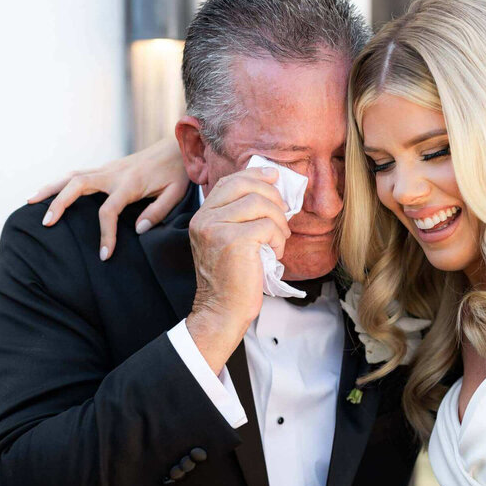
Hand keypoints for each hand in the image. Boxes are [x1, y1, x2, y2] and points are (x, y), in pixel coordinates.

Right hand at [27, 136, 188, 259]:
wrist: (176, 148)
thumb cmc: (177, 173)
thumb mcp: (175, 193)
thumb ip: (158, 212)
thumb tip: (137, 230)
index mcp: (130, 183)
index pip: (109, 211)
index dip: (105, 234)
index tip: (104, 254)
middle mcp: (113, 174)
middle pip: (77, 185)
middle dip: (59, 203)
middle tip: (46, 223)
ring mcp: (107, 168)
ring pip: (72, 176)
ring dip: (51, 189)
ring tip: (30, 203)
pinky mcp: (106, 168)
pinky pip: (78, 174)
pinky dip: (61, 183)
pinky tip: (49, 193)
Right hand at [185, 167, 290, 371]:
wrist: (221, 311)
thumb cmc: (231, 279)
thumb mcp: (227, 241)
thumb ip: (238, 216)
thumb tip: (270, 188)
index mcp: (202, 216)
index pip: (230, 182)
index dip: (254, 175)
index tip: (275, 176)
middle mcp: (205, 219)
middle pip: (245, 185)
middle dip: (272, 195)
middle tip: (284, 213)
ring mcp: (217, 228)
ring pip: (260, 204)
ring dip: (279, 222)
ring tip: (279, 240)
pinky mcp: (234, 241)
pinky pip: (268, 226)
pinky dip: (279, 239)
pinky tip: (275, 253)